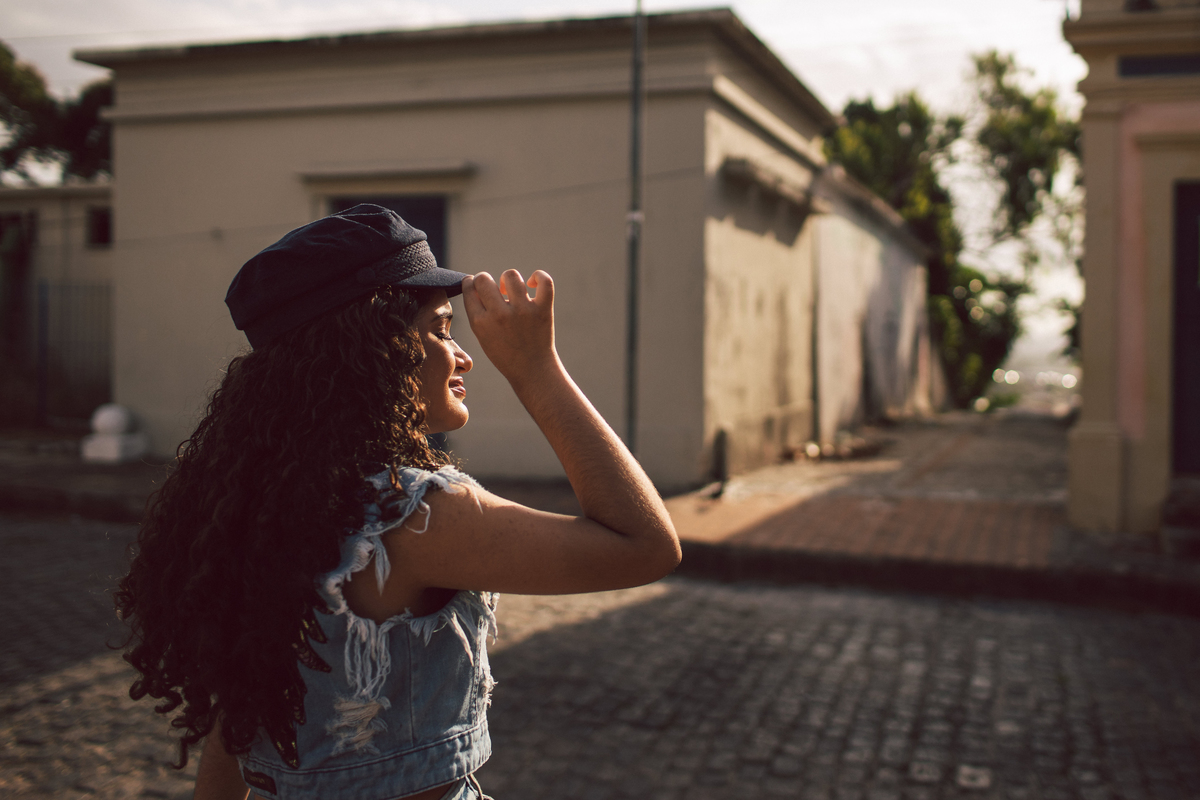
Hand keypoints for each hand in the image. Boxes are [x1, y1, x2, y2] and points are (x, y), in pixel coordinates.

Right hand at [461, 270, 558, 386]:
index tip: (474, 283)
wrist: (532, 371)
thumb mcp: (482, 336)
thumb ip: (477, 312)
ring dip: (508, 280)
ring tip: (511, 291)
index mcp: (480, 322)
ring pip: (510, 276)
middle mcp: (500, 315)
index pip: (469, 288)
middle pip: (484, 278)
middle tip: (492, 289)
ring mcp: (522, 311)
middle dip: (484, 279)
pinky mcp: (543, 310)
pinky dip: (539, 276)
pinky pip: (543, 281)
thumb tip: (475, 283)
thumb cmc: (505, 353)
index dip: (470, 282)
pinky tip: (532, 283)